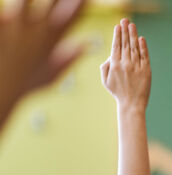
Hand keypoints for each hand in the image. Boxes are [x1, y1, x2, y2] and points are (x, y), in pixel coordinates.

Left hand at [0, 0, 85, 126]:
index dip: (80, 3)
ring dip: (28, 0)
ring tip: (27, 4)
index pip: (73, 15)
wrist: (0, 89)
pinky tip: (8, 15)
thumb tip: (84, 46)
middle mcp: (36, 29)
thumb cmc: (22, 84)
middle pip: (54, 1)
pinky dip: (4, 16)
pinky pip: (2, 12)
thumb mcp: (49, 75)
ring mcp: (14, 23)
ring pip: (26, 0)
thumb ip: (68, 59)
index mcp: (51, 40)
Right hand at [100, 19, 150, 111]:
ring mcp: (136, 67)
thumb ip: (105, 66)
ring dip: (133, 35)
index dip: (117, 35)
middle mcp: (125, 64)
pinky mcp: (146, 71)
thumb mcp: (105, 80)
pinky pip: (144, 56)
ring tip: (132, 25)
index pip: (116, 46)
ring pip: (135, 48)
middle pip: (125, 44)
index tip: (118, 26)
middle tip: (125, 20)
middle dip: (125, 31)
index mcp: (114, 65)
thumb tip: (110, 55)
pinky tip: (141, 39)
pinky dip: (143, 47)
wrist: (131, 104)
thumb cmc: (118, 92)